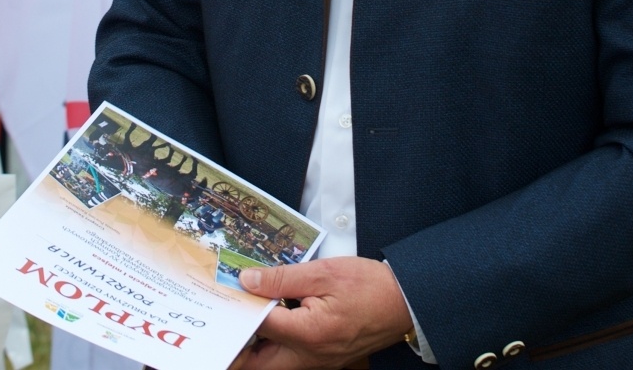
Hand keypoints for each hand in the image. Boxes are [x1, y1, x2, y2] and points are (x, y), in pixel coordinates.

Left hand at [231, 257, 413, 369]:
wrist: (405, 302)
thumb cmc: (370, 286)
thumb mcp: (324, 272)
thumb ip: (282, 278)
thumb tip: (248, 280)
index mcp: (308, 333)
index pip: (259, 324)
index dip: (241, 304)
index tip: (230, 288)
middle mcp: (310, 356)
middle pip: (258, 363)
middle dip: (237, 345)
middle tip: (227, 319)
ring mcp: (318, 362)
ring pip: (272, 365)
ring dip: (255, 347)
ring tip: (245, 317)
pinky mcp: (324, 360)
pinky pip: (289, 361)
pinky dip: (274, 346)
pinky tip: (271, 322)